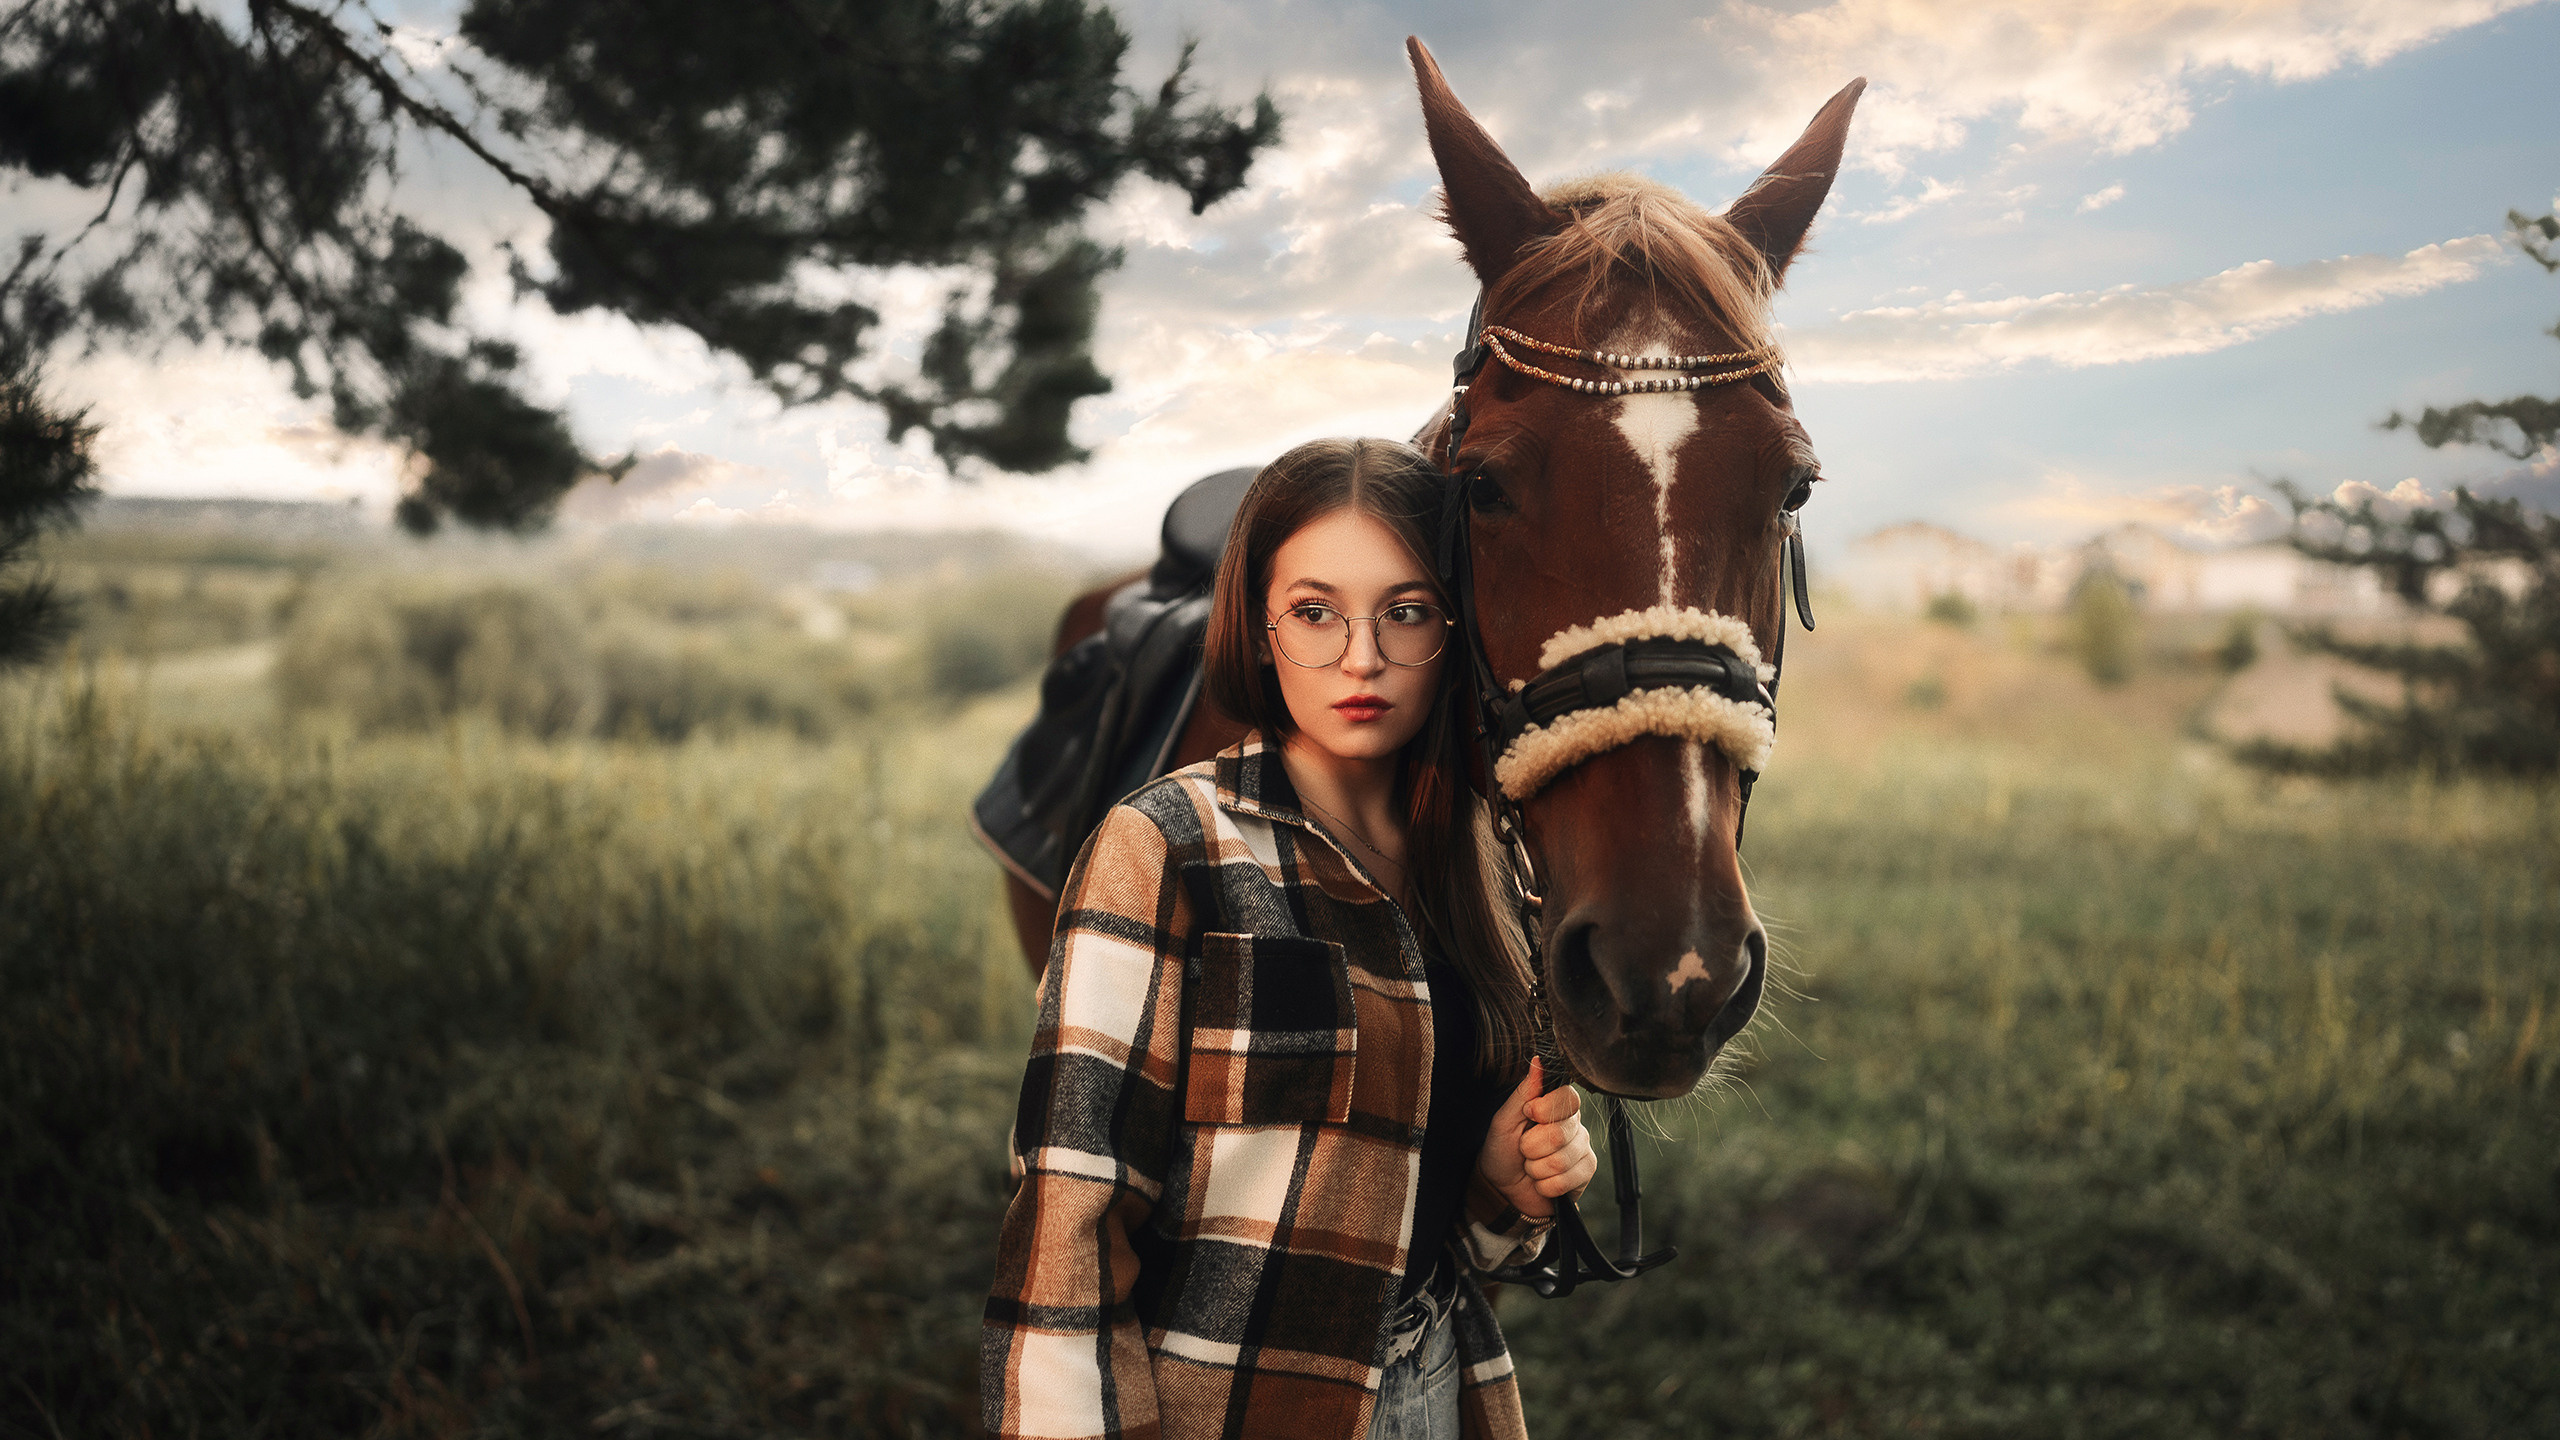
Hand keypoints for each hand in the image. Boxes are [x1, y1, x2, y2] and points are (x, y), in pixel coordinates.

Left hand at [1476, 1056, 1596, 1218]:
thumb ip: (1524, 1092)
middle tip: (1524, 1149)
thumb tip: (1538, 1061)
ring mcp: (1583, 1149)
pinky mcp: (1585, 1173)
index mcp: (1557, 1106)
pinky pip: (1565, 1181)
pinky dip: (1545, 1185)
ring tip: (1531, 1166)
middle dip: (1531, 1146)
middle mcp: (1575, 1125)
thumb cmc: (1502, 1150)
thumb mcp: (1504, 1120)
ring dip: (1536, 1168)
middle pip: (1560, 1134)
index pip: (1568, 1098)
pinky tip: (1542, 1181)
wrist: (1502, 1189)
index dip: (1545, 1110)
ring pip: (1561, 1161)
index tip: (1528, 1115)